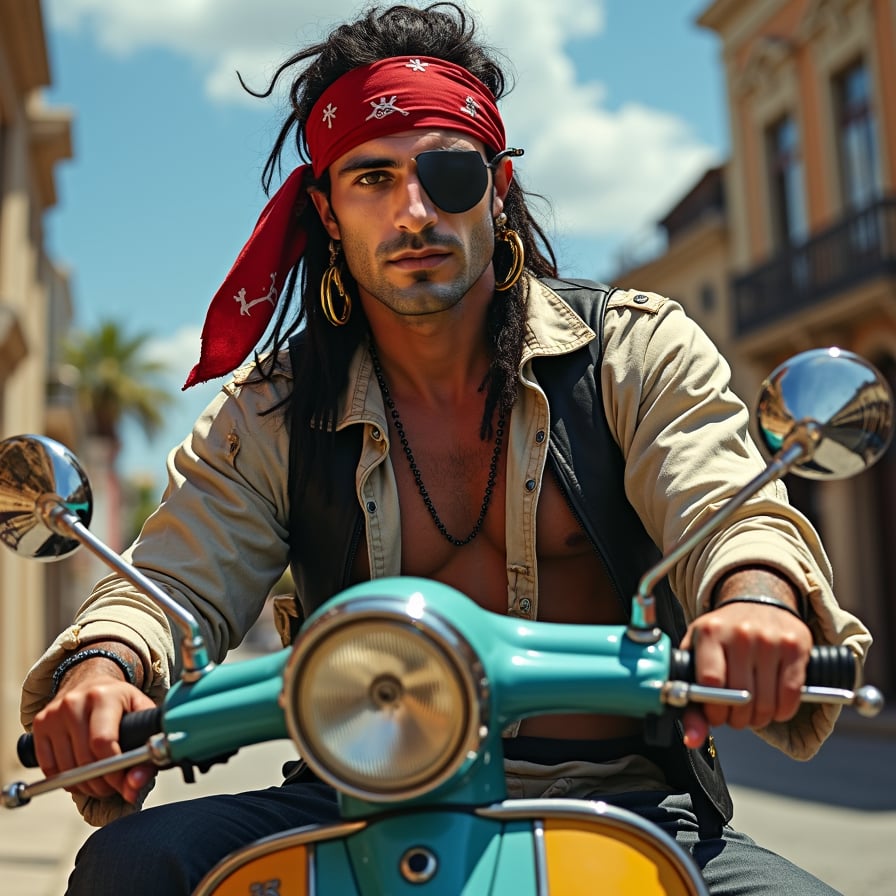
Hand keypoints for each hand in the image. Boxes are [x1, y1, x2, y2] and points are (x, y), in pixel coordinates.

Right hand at [32, 666, 157, 804]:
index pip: (102, 742)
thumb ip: (147, 747)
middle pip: (85, 760)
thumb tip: (136, 783)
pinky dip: (66, 781)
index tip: (124, 781)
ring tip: (100, 780)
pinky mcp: (40, 724)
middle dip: (102, 782)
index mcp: (104, 696)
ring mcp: (54, 713)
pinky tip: (81, 775)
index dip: (114, 770)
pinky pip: (49, 768)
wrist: (91, 682)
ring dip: (85, 785)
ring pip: (67, 769)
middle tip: (113, 785)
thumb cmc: (119, 701)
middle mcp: (75, 702)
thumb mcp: (142, 713)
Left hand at [679, 593, 811, 748]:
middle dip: (736, 719)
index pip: (711, 683)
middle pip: (740, 698)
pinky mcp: (795, 646)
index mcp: (709, 632)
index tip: (715, 715)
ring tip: (752, 710)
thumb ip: (691, 700)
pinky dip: (782, 711)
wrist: (756, 600)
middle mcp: (740, 633)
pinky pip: (790, 696)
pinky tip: (774, 705)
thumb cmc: (721, 636)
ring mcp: (769, 639)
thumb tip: (692, 739)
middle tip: (735, 715)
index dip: (714, 710)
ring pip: (766, 702)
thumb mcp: (697, 656)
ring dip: (759, 718)